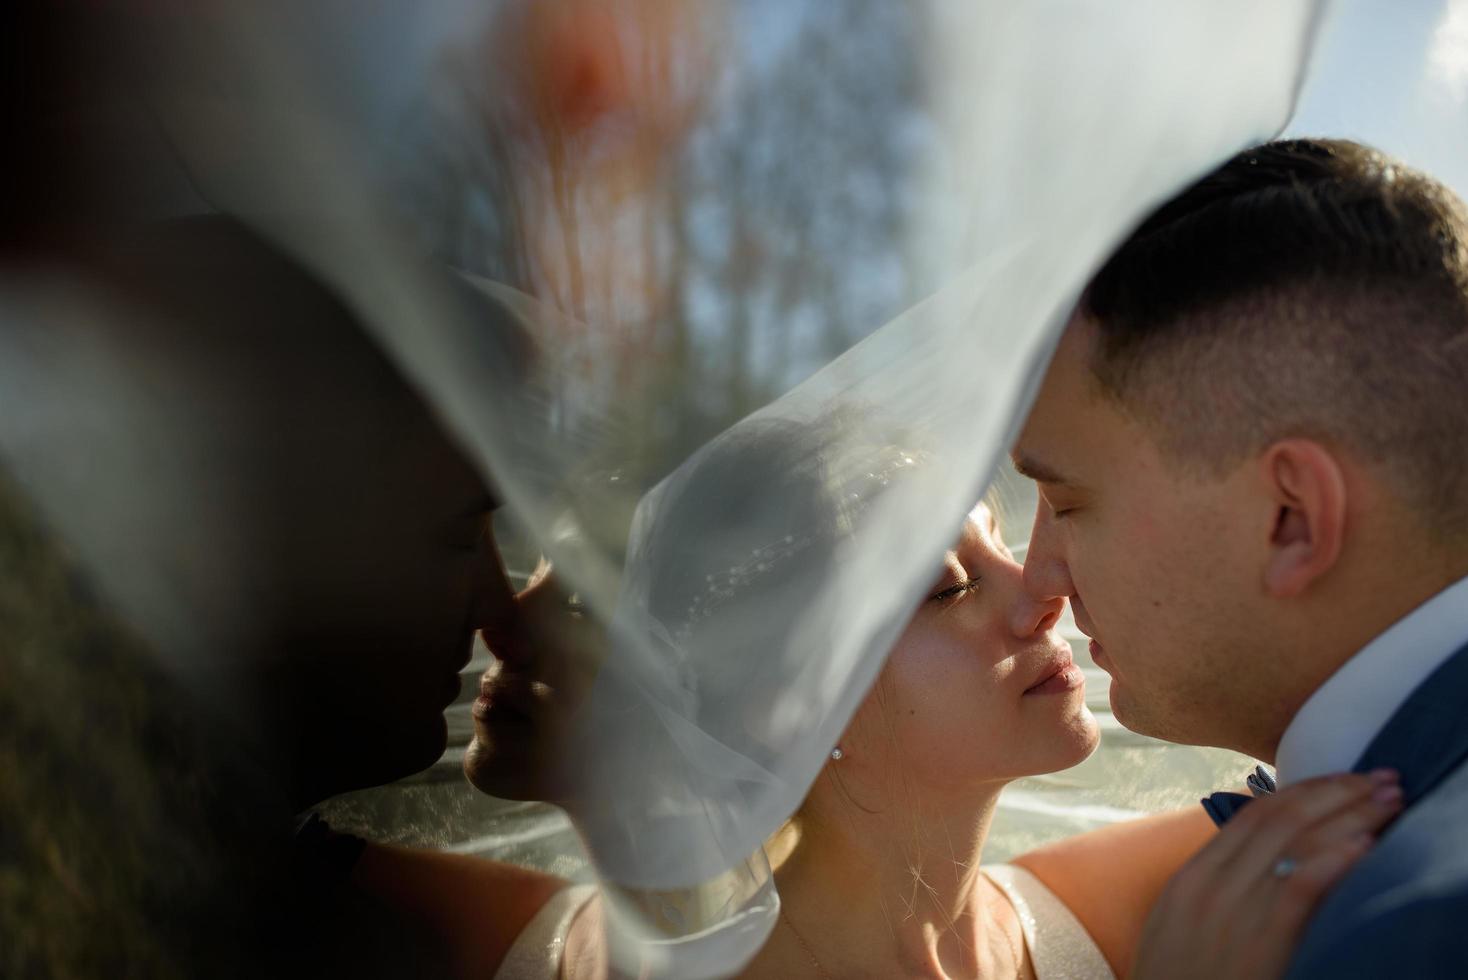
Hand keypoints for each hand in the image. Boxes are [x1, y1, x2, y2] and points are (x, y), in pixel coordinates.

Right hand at [1129, 769, 1402, 979]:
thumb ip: (1215, 890)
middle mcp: (1212, 883)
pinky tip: (1364, 844)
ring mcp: (1234, 910)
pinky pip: (1300, 886)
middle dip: (1339, 791)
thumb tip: (1263, 863)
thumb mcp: (1182, 926)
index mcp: (1194, 876)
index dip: (1308, 789)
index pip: (1255, 813)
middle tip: (1383, 777)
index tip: (1346, 778)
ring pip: (1297, 841)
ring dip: (1352, 815)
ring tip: (1389, 801)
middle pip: (1283, 817)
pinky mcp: (1259, 942)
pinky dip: (1334, 858)